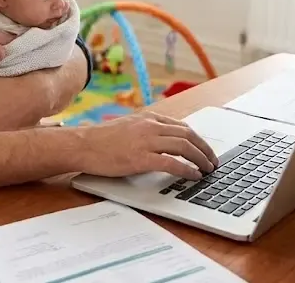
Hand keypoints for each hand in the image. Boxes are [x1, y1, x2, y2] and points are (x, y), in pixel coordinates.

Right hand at [74, 111, 217, 179]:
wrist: (82, 145)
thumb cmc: (101, 140)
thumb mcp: (128, 127)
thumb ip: (146, 130)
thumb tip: (164, 141)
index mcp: (148, 118)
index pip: (182, 126)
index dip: (198, 139)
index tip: (205, 149)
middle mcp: (150, 126)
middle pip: (188, 135)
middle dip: (204, 149)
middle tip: (213, 161)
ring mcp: (145, 141)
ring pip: (184, 147)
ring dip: (200, 159)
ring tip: (207, 169)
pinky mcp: (140, 158)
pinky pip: (171, 163)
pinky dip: (186, 169)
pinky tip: (193, 175)